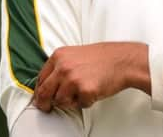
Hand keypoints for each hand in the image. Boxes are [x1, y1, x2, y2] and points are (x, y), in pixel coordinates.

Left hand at [33, 42, 149, 111]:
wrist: (122, 60)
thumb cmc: (103, 58)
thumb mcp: (75, 54)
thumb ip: (61, 66)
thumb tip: (49, 84)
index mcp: (59, 56)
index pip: (40, 78)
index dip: (39, 91)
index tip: (40, 98)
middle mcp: (63, 66)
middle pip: (44, 92)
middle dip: (44, 104)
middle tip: (47, 108)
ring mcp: (72, 79)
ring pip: (60, 101)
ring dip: (71, 101)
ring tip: (84, 90)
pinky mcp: (84, 90)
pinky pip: (78, 105)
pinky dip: (86, 102)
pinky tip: (94, 90)